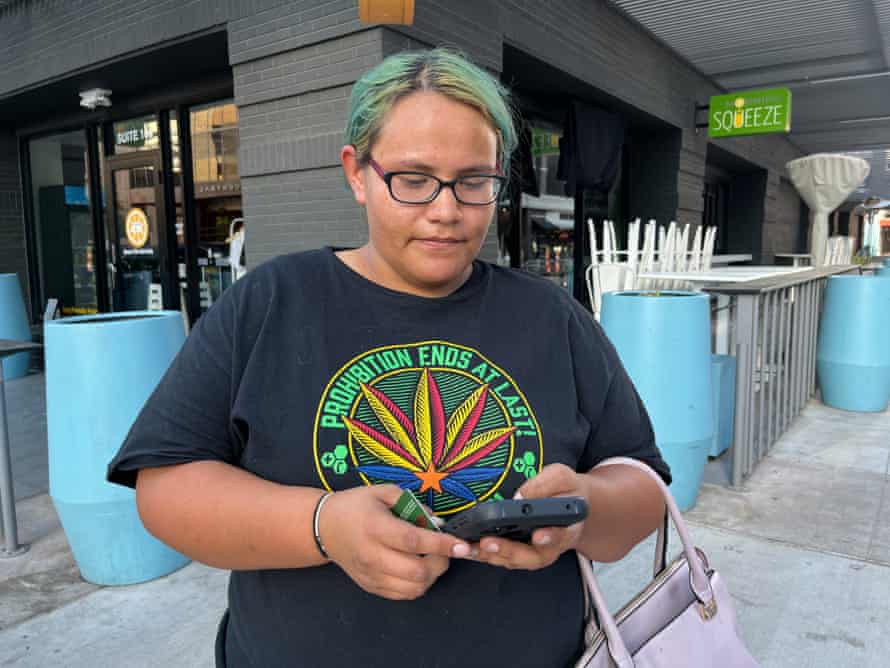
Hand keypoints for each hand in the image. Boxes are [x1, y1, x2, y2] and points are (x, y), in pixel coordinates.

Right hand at [318, 485, 471, 599]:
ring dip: (431, 575)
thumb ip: (412, 504)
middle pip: (417, 571)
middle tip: (443, 548)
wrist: (324, 527)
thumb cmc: (355, 506)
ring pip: (413, 588)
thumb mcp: (382, 492)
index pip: (413, 541)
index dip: (441, 544)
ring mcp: (371, 575)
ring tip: (431, 558)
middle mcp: (372, 555)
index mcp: (375, 528)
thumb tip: (436, 521)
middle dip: (440, 561)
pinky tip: (417, 568)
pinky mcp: (371, 586)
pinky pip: (403, 595)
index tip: (461, 545)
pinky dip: (418, 584)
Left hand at [472, 464, 589, 569]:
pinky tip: (465, 546)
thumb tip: (519, 496)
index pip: (561, 535)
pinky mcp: (517, 553)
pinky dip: (482, 554)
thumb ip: (544, 485)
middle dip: (507, 550)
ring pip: (511, 560)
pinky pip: (499, 557)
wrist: (568, 505)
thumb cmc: (565, 491)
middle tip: (488, 543)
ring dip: (488, 555)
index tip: (539, 535)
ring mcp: (532, 553)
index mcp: (567, 527)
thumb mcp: (560, 477)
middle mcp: (549, 547)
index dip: (550, 536)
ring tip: (468, 547)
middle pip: (531, 557)